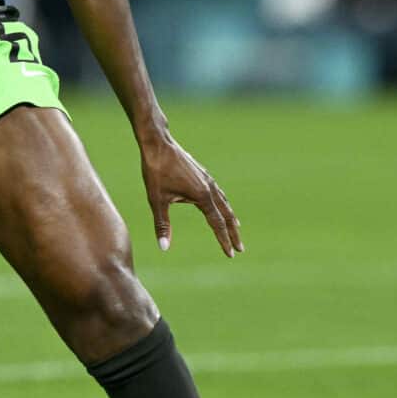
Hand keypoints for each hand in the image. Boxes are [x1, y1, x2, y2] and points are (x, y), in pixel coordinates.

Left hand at [139, 129, 241, 257]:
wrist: (158, 143)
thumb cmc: (156, 170)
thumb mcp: (157, 200)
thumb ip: (162, 224)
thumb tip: (164, 247)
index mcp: (202, 196)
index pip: (217, 223)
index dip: (224, 240)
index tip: (231, 254)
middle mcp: (209, 187)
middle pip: (227, 214)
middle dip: (233, 232)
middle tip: (240, 248)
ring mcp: (207, 179)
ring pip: (224, 202)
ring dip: (230, 217)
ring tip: (236, 228)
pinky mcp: (202, 173)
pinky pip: (218, 192)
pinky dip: (223, 203)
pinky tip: (220, 205)